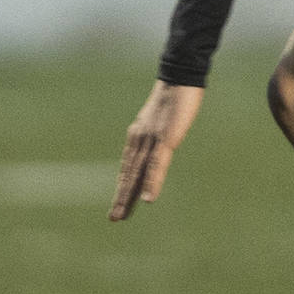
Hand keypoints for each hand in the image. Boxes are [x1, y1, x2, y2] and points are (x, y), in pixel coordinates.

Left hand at [109, 80, 204, 220]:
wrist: (180, 75)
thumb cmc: (175, 95)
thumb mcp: (163, 118)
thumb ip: (159, 133)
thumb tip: (162, 141)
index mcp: (138, 135)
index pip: (129, 166)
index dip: (124, 186)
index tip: (119, 204)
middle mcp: (139, 139)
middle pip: (128, 173)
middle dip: (121, 196)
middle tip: (113, 218)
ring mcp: (150, 140)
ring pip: (137, 173)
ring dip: (129, 196)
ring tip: (122, 215)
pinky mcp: (165, 139)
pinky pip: (156, 166)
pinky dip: (151, 183)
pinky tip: (148, 200)